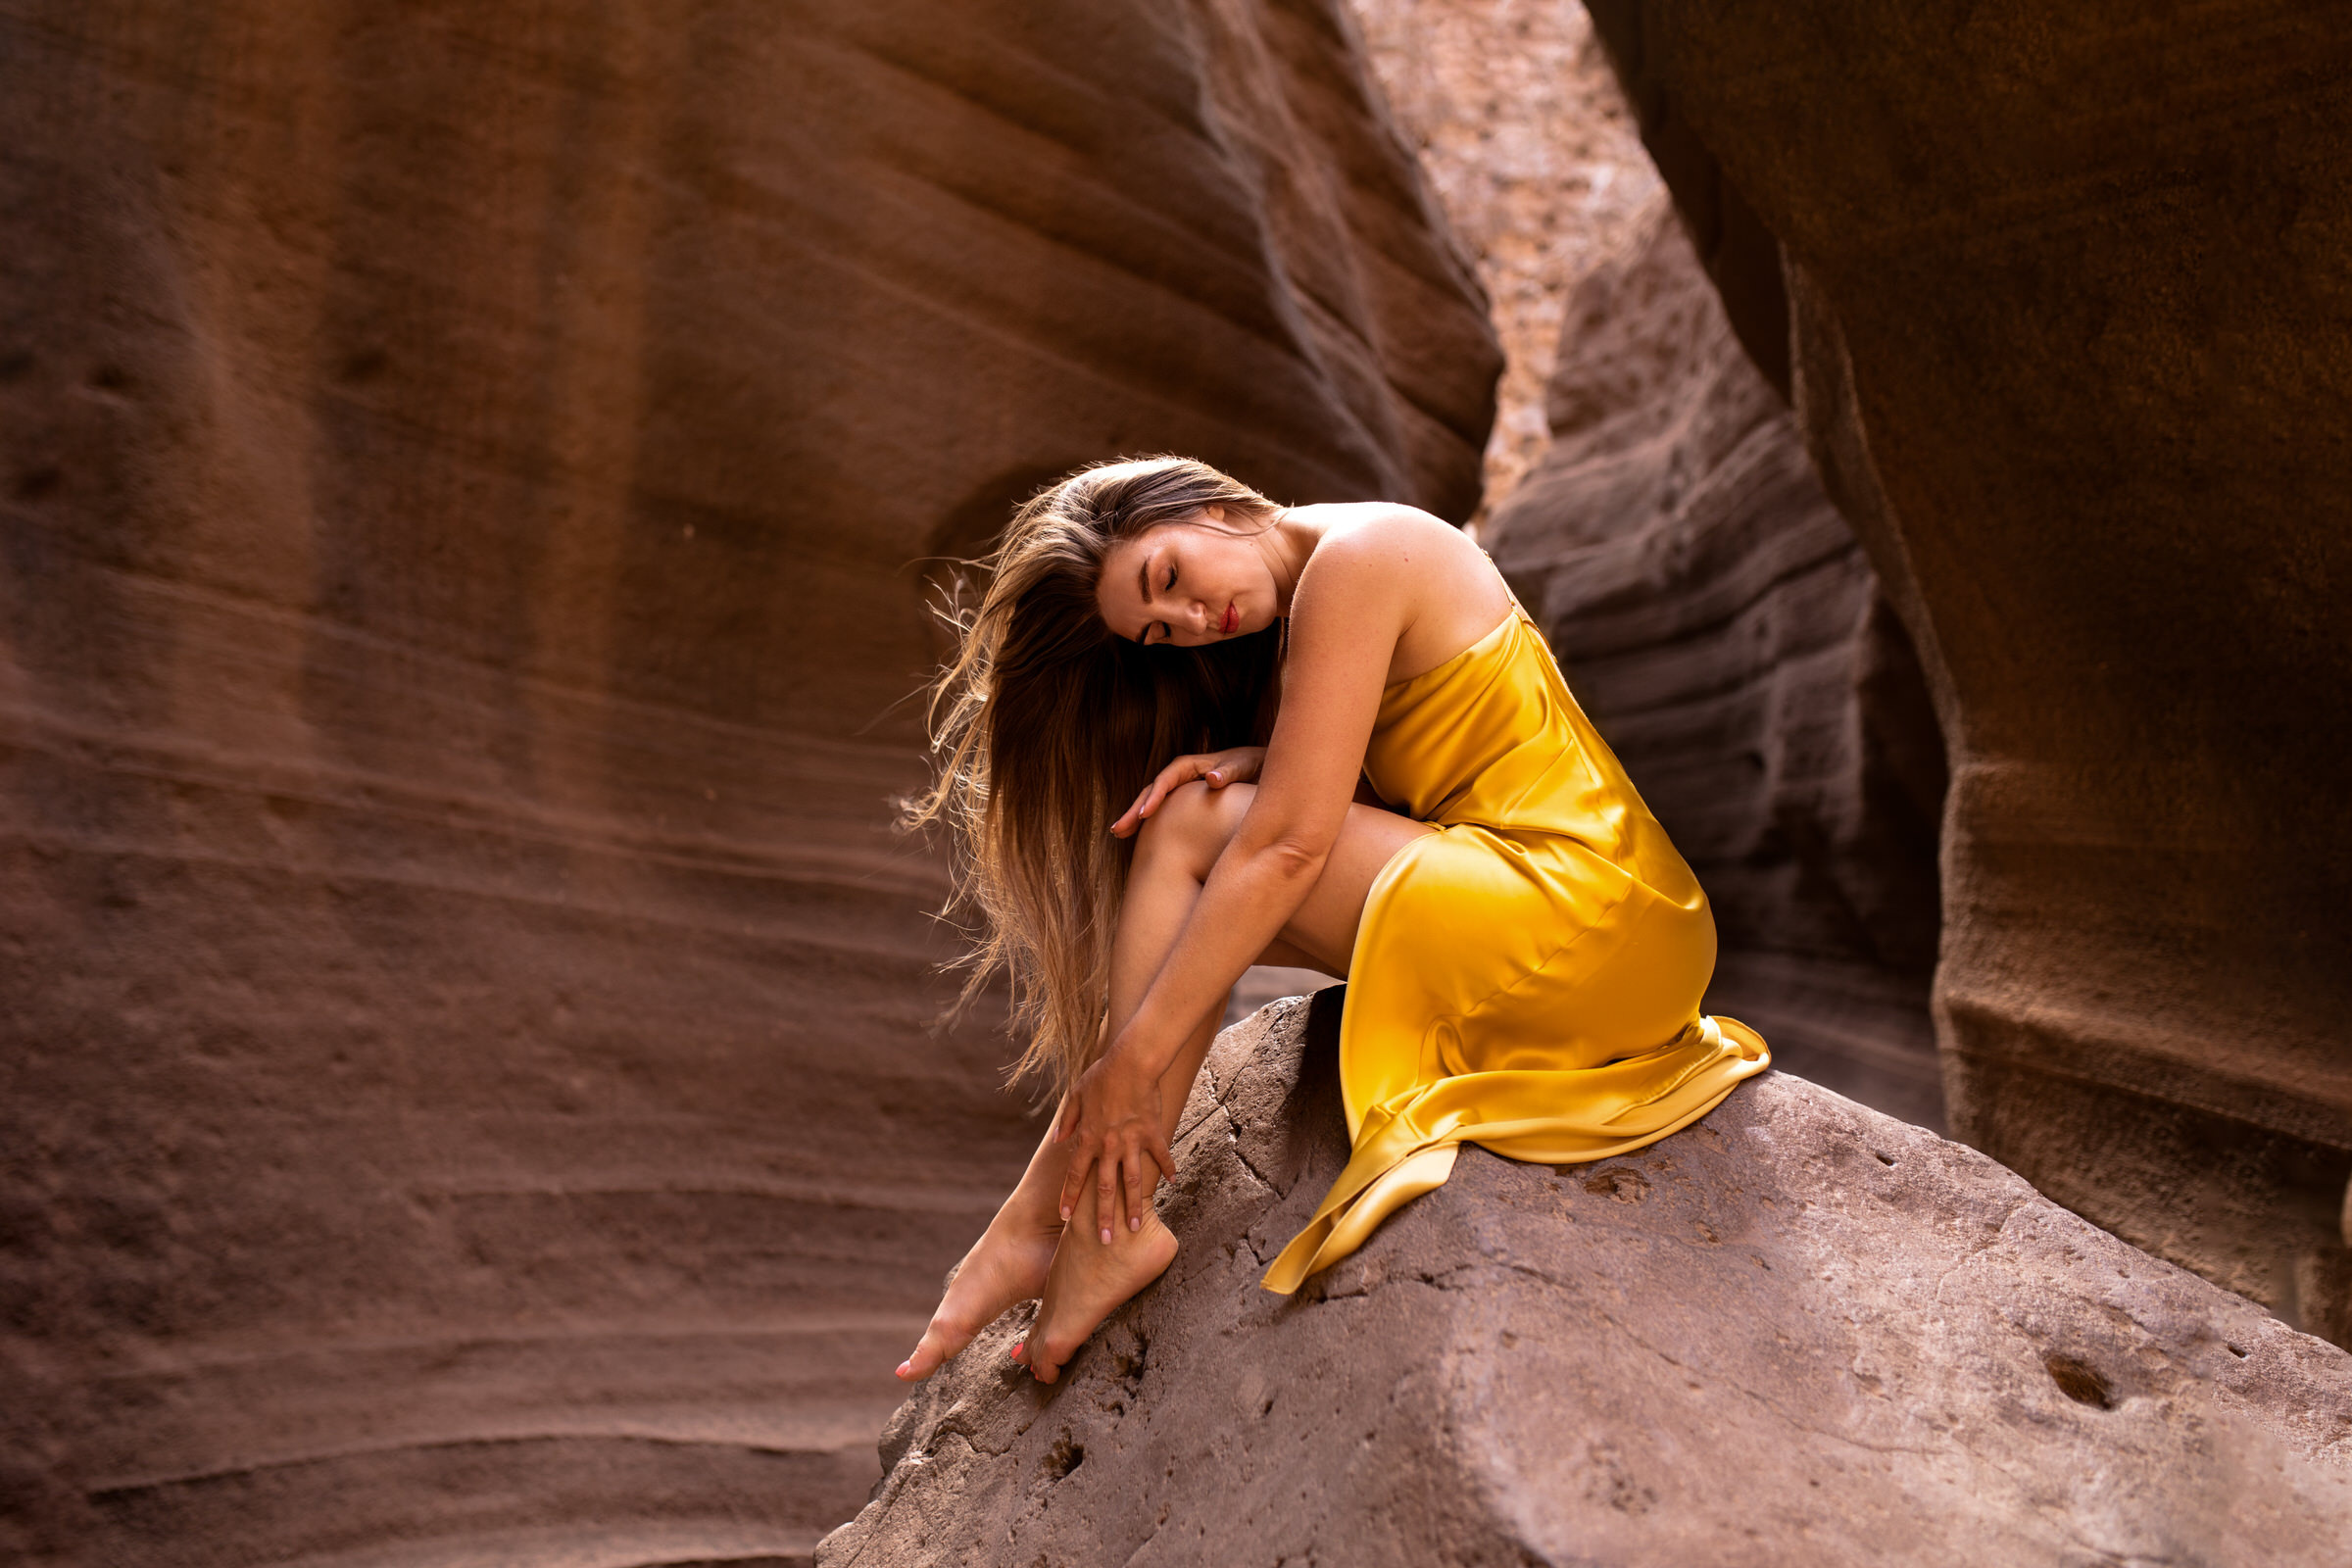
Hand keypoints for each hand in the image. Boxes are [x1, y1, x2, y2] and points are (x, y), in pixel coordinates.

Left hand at [1053, 1045, 1176, 1241]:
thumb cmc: (1101, 1076)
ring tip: (1135, 1228)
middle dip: (1103, 1217)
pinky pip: (1161, 1155)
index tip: (1066, 1218)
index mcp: (1088, 1138)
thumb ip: (1068, 1121)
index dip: (1070, 1197)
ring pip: (1132, 1182)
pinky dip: (1168, 1168)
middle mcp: (1109, 1145)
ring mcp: (1132, 1141)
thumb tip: (1059, 1141)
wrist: (1131, 1062)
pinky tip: (1172, 1183)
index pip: (1075, 1175)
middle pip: (1104, 1188)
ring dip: (1133, 1207)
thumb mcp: (1076, 1095)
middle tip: (1104, 1241)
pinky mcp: (1153, 1133)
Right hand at [1111, 746, 1265, 837]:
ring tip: (1118, 834)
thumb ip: (1230, 771)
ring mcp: (1184, 791)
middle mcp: (1184, 777)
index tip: (1145, 814)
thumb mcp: (1246, 765)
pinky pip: (1166, 814)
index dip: (1156, 796)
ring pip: (1155, 803)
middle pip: (1153, 791)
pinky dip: (1153, 825)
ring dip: (1137, 817)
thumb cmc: (1257, 765)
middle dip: (1135, 810)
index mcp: (1193, 766)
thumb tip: (1211, 779)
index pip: (1167, 779)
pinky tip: (1141, 839)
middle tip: (1118, 830)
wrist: (1265, 770)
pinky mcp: (1188, 805)